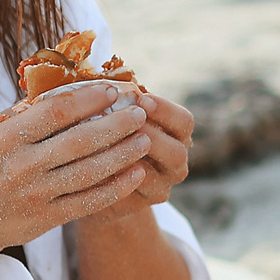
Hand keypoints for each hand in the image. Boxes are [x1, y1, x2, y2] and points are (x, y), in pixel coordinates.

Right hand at [0, 84, 154, 279]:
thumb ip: (29, 111)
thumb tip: (72, 83)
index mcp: (7, 137)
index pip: (57, 111)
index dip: (90, 99)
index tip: (114, 90)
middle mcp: (21, 165)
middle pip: (80, 141)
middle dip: (116, 125)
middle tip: (140, 113)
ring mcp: (35, 194)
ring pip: (89, 171)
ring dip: (123, 154)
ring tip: (145, 139)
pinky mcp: (47, 219)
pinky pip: (89, 201)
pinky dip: (116, 188)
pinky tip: (136, 173)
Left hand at [74, 92, 193, 228]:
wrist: (96, 179)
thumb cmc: (105, 134)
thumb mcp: (114, 114)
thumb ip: (115, 100)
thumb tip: (98, 76)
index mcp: (177, 135)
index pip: (184, 121)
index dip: (165, 110)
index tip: (141, 98)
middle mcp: (176, 162)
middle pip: (178, 151)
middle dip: (152, 135)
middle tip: (128, 124)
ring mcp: (163, 186)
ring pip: (158, 176)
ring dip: (136, 159)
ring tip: (112, 144)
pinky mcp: (143, 204)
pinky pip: (137, 194)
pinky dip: (119, 179)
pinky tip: (99, 166)